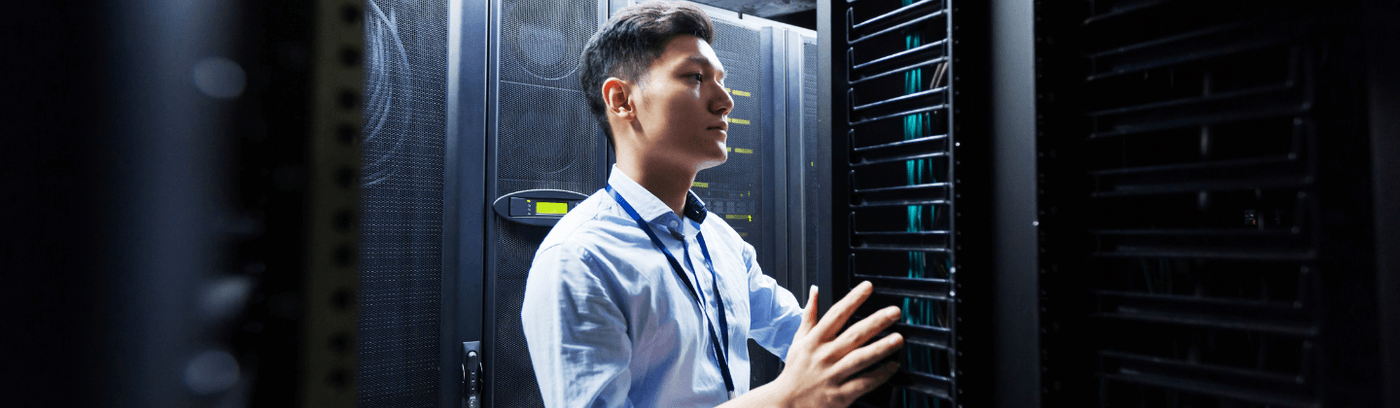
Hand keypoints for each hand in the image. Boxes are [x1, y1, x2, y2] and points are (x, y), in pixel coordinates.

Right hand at [770, 281, 903, 406]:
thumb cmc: (794, 371)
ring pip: (860, 359)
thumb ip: (809, 315)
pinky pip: (863, 383)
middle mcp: (824, 356)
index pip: (835, 315)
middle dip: (875, 322)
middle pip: (853, 335)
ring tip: (898, 338)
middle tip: (894, 312)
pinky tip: (893, 366)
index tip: (868, 287)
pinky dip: (879, 375)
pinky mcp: (840, 395)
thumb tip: (815, 290)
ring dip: (881, 348)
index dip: (852, 299)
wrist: (785, 404)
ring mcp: (832, 376)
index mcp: (814, 341)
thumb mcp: (798, 341)